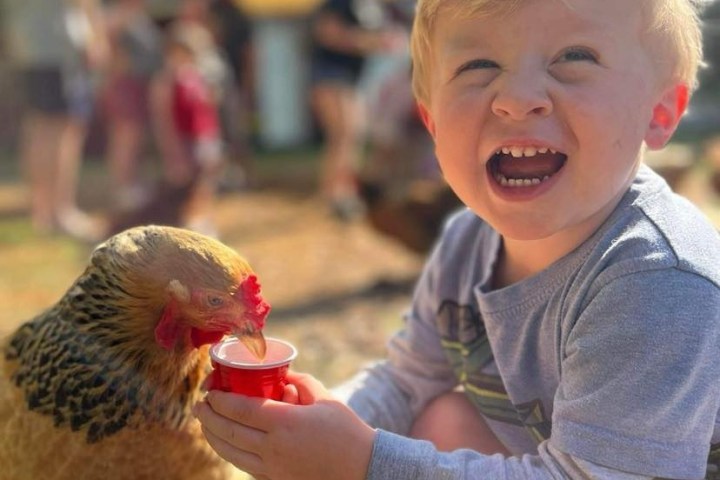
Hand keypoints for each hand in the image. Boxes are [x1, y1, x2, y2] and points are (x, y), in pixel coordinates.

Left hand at [193, 372, 375, 479]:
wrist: (362, 469)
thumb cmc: (346, 430)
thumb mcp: (324, 397)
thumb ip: (298, 382)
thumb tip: (279, 373)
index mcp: (285, 423)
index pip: (241, 409)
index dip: (220, 400)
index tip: (211, 390)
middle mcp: (274, 448)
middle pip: (228, 431)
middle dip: (208, 416)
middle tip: (199, 404)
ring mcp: (273, 468)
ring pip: (230, 452)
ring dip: (212, 436)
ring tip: (204, 422)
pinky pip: (243, 464)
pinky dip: (229, 451)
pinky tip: (225, 441)